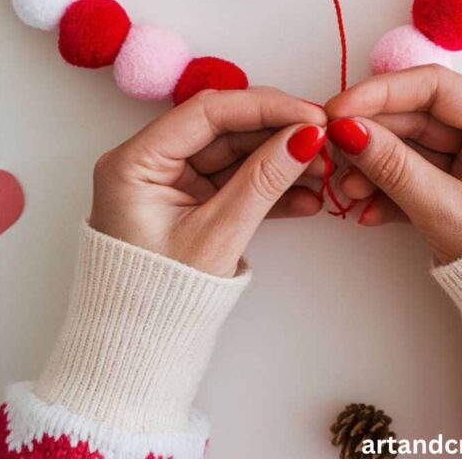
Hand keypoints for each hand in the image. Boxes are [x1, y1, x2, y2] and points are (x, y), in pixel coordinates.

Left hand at [90, 88, 326, 277]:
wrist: (140, 354)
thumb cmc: (158, 300)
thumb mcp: (217, 237)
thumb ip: (263, 181)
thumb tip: (306, 137)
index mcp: (135, 161)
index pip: (206, 111)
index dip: (263, 107)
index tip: (311, 114)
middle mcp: (149, 161)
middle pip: (224, 127)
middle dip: (278, 132)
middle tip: (326, 137)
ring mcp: (171, 181)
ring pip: (235, 153)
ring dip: (280, 160)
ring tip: (325, 169)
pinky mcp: (191, 200)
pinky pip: (234, 181)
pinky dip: (269, 189)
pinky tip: (307, 198)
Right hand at [326, 65, 461, 263]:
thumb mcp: (448, 213)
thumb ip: (395, 167)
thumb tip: (347, 130)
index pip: (438, 87)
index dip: (382, 93)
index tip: (338, 108)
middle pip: (421, 116)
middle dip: (373, 136)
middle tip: (332, 149)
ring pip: (415, 147)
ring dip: (376, 167)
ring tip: (347, 191)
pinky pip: (421, 172)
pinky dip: (392, 189)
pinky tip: (367, 209)